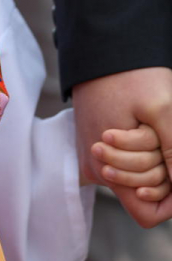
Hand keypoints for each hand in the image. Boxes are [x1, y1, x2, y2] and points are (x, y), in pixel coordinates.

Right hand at [73, 68, 171, 226]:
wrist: (101, 47)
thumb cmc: (130, 74)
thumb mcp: (162, 109)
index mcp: (106, 169)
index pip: (147, 213)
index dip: (171, 201)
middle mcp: (97, 168)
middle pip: (146, 191)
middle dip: (164, 169)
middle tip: (160, 133)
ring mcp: (95, 155)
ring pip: (140, 173)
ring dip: (156, 155)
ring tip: (151, 124)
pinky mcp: (97, 141)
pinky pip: (129, 158)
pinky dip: (144, 145)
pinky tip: (145, 123)